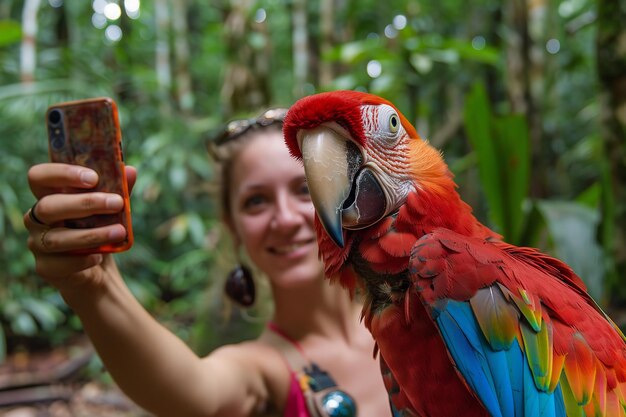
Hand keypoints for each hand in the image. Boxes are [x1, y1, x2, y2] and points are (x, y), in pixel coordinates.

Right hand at [23, 163, 136, 291]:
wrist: (98, 270)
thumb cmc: (99, 230)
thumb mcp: (110, 209)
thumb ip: (118, 190)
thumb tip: (130, 171)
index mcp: (49, 196)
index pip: (39, 177)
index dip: (61, 174)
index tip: (93, 178)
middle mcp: (37, 218)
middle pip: (47, 206)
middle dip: (85, 203)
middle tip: (117, 203)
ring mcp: (37, 243)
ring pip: (57, 238)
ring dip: (91, 234)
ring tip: (119, 232)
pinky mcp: (45, 267)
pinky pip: (60, 264)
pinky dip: (82, 259)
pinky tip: (99, 256)